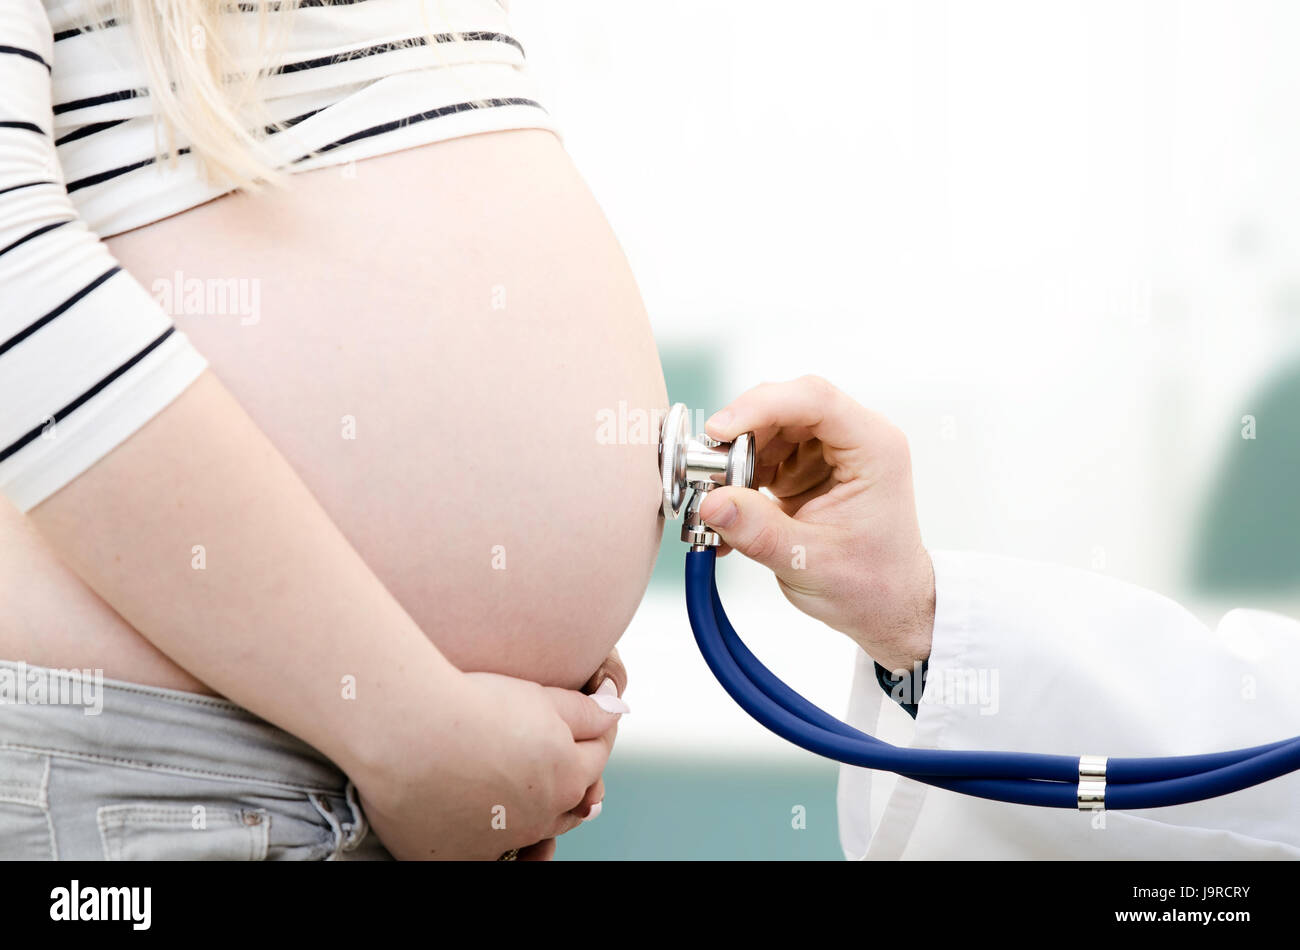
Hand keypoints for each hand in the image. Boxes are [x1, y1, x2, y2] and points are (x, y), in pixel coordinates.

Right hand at [356, 667, 627, 859]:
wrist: (405, 730)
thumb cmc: (472, 704)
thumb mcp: (540, 696)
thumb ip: (585, 711)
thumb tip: (618, 709)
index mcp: (566, 778)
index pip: (595, 758)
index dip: (595, 734)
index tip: (590, 717)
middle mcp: (538, 818)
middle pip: (567, 804)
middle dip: (570, 780)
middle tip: (560, 761)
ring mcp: (497, 842)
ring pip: (527, 833)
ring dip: (532, 813)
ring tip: (525, 794)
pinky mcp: (453, 855)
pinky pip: (480, 852)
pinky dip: (485, 835)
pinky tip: (479, 816)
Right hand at [698, 376, 934, 671]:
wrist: (885, 606)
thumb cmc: (870, 584)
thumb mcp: (809, 562)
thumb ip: (758, 531)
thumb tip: (712, 502)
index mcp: (873, 448)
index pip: (815, 400)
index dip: (762, 406)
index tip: (719, 431)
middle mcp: (853, 439)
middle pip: (785, 407)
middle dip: (740, 435)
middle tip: (707, 471)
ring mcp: (828, 451)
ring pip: (768, 428)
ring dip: (735, 459)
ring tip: (719, 500)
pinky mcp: (806, 466)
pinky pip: (762, 454)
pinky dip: (739, 478)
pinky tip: (730, 511)